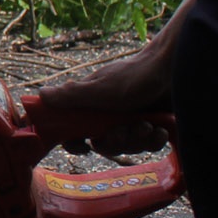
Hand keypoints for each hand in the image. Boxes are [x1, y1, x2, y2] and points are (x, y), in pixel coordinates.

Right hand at [35, 43, 173, 155]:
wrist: (177, 71)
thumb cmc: (136, 76)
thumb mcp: (100, 89)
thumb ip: (70, 95)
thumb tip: (39, 95)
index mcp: (92, 105)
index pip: (74, 129)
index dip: (76, 141)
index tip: (83, 147)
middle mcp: (110, 114)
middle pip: (104, 144)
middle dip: (116, 140)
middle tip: (124, 129)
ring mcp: (132, 120)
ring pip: (128, 146)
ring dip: (138, 138)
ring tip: (147, 124)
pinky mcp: (153, 126)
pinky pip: (149, 145)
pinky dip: (155, 138)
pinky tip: (160, 127)